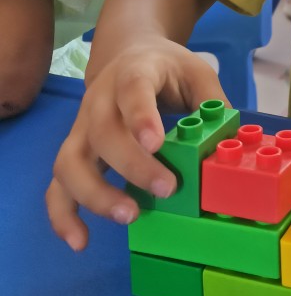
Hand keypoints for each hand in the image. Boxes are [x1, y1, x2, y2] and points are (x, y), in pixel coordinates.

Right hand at [46, 38, 227, 250]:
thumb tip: (227, 141)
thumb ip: (212, 102)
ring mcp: (81, 127)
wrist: (128, 54)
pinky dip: (63, 215)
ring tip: (129, 216)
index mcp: (134, 73)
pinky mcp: (74, 152)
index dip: (141, 116)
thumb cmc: (167, 69)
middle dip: (131, 166)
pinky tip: (81, 241)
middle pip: (102, 132)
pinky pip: (57, 185)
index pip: (132, 90)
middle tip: (166, 189)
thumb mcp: (196, 72)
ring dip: (94, 194)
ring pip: (70, 161)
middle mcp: (100, 100)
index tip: (155, 144)